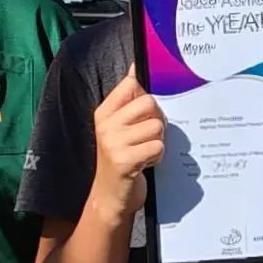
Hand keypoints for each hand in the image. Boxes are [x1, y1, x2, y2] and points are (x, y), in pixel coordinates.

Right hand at [87, 68, 163, 219]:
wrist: (110, 197)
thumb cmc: (122, 159)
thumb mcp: (121, 127)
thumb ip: (130, 100)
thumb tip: (136, 66)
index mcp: (104, 112)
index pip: (131, 84)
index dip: (147, 97)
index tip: (145, 114)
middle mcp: (106, 124)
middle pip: (149, 102)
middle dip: (157, 120)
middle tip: (147, 137)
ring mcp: (114, 142)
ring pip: (157, 126)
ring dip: (158, 142)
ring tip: (144, 152)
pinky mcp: (125, 160)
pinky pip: (157, 147)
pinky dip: (157, 157)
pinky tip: (144, 163)